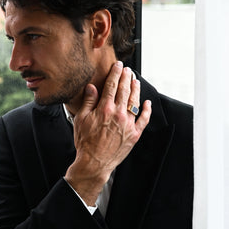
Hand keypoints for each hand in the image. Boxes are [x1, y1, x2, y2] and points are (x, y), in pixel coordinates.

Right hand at [64, 62, 151, 205]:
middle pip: (124, 90)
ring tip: (136, 80)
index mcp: (104, 109)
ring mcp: (128, 124)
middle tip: (128, 69)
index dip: (116, 73)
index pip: (112, 85)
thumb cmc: (85, 142)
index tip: (118, 66)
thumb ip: (88, 101)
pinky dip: (147, 110)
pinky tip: (147, 103)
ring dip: (136, 89)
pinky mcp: (134, 134)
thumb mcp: (80, 119)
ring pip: (135, 102)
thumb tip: (91, 87)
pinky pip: (144, 120)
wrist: (94, 162)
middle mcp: (118, 114)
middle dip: (127, 77)